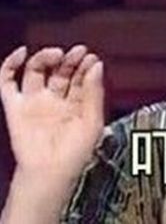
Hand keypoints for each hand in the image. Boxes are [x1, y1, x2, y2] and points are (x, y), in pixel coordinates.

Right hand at [0, 45, 104, 182]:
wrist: (51, 172)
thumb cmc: (75, 154)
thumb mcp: (93, 121)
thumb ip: (94, 93)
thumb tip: (96, 66)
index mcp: (75, 103)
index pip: (80, 77)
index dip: (85, 65)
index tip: (91, 58)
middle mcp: (55, 99)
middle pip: (60, 71)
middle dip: (70, 60)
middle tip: (78, 52)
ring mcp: (34, 101)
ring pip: (36, 70)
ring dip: (45, 57)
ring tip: (58, 54)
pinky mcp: (15, 106)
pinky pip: (7, 82)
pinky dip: (10, 65)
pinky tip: (22, 53)